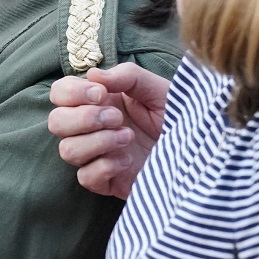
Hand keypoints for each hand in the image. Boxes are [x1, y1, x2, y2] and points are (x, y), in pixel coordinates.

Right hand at [47, 62, 169, 199]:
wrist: (202, 151)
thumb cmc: (180, 117)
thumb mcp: (158, 89)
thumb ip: (127, 77)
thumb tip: (93, 76)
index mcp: (99, 101)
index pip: (60, 93)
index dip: (72, 93)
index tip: (101, 94)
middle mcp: (92, 128)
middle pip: (56, 123)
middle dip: (84, 118)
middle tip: (116, 118)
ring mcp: (97, 156)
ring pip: (67, 150)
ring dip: (97, 141)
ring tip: (128, 137)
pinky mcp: (107, 182)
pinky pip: (86, 177)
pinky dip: (105, 166)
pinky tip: (128, 160)